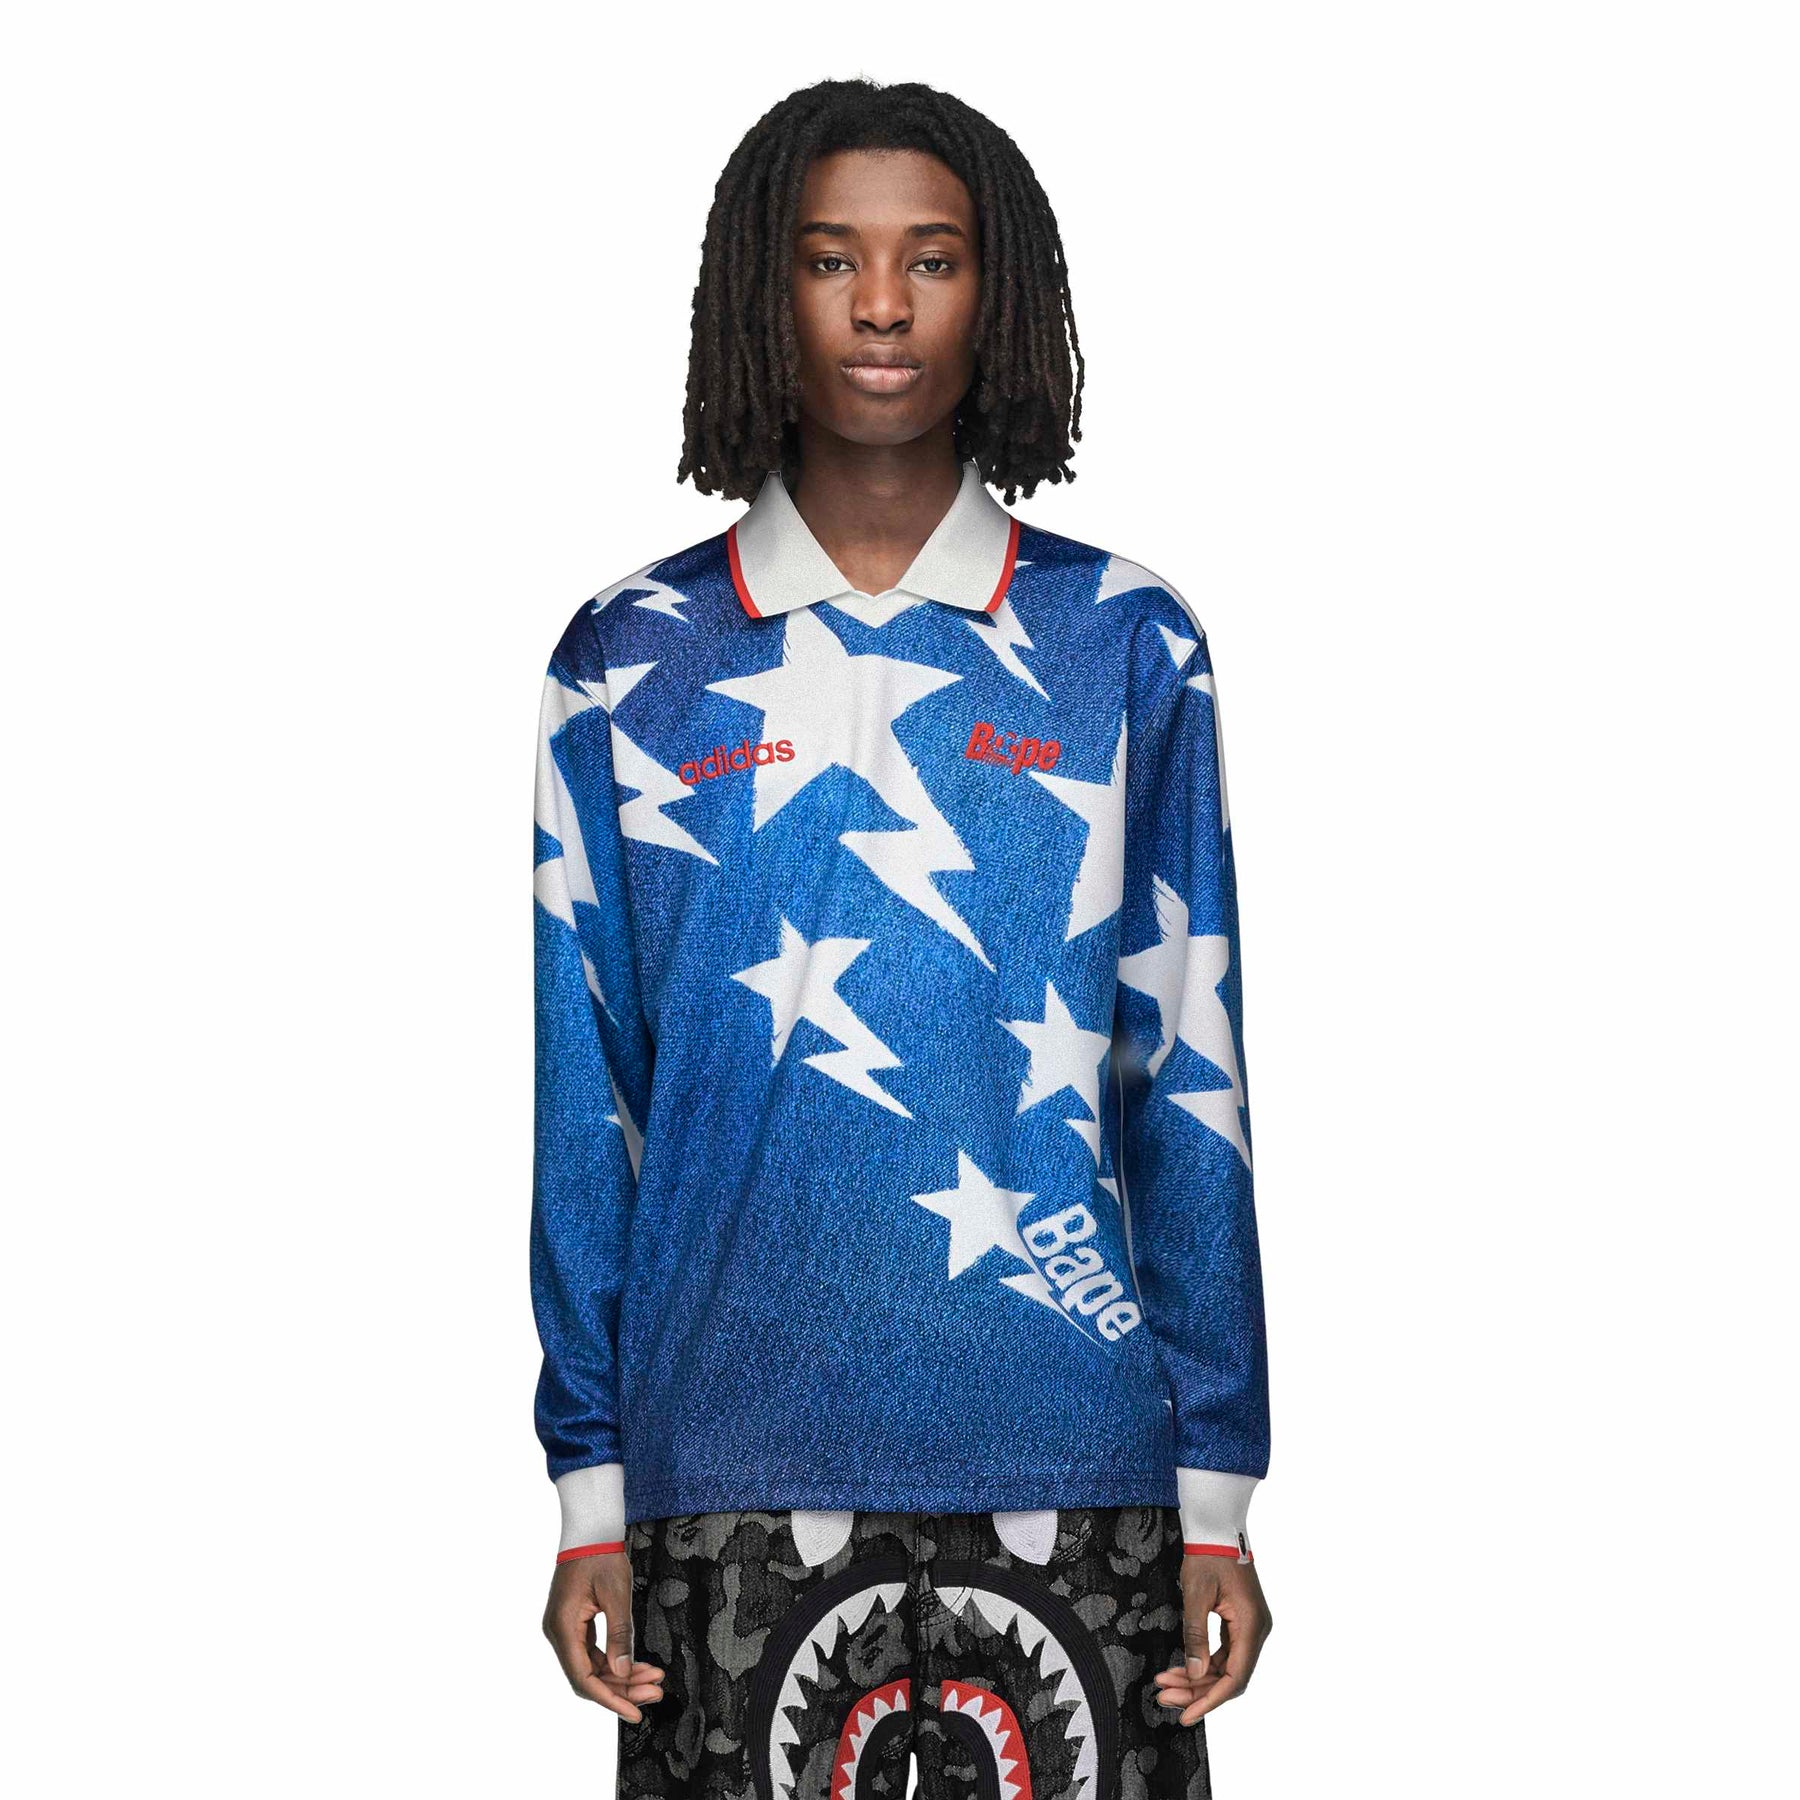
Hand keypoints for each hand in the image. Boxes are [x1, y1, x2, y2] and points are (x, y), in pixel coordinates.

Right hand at [542, 1552, 665, 1719]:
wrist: (589, 1530)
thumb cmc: (601, 1555)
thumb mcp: (616, 1594)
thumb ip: (620, 1634)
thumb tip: (623, 1672)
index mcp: (563, 1627)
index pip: (584, 1678)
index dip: (610, 1699)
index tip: (634, 1712)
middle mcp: (558, 1633)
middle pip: (589, 1676)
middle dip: (623, 1688)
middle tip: (655, 1692)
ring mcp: (564, 1629)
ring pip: (593, 1666)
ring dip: (622, 1675)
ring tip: (654, 1680)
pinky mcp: (574, 1624)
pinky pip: (593, 1652)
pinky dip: (615, 1660)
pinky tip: (638, 1665)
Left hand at [1153, 1554, 1272, 1723]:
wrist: (1216, 1528)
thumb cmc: (1207, 1555)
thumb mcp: (1196, 1594)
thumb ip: (1196, 1635)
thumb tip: (1194, 1673)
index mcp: (1251, 1624)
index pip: (1235, 1676)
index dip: (1211, 1699)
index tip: (1188, 1715)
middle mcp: (1257, 1630)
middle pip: (1229, 1676)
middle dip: (1197, 1690)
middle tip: (1165, 1697)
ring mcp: (1250, 1627)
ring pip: (1225, 1667)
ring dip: (1197, 1678)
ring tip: (1165, 1685)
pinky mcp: (1240, 1623)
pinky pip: (1224, 1653)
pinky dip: (1202, 1663)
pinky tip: (1180, 1669)